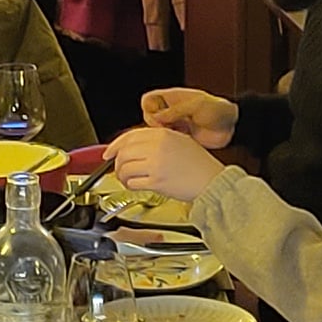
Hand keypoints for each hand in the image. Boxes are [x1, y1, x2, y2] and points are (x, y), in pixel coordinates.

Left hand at [107, 122, 223, 204]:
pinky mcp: (157, 181)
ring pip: (125, 168)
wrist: (212, 182)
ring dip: (121, 176)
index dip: (115, 146)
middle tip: (119, 170)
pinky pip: (132, 183)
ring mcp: (156, 164)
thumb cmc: (200, 165)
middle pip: (124, 153)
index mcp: (163, 134)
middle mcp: (158, 147)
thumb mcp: (180, 141)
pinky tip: (134, 186)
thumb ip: (157, 141)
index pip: (129, 136)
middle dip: (117, 163)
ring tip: (127, 180)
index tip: (109, 153)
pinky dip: (129, 186)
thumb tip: (133, 147)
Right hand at [140, 86, 236, 149]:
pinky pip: (167, 141)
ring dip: (161, 135)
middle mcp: (172, 111)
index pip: (149, 99)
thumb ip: (176, 110)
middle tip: (165, 129)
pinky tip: (178, 143)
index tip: (157, 115)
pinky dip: (168, 143)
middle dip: (153, 124)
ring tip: (174, 136)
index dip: (149, 108)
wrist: (233, 126)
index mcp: (174, 98)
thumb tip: (157, 117)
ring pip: (156, 130)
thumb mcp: (197, 105)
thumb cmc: (219, 110)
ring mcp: (176, 124)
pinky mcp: (181, 138)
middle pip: (149, 116)